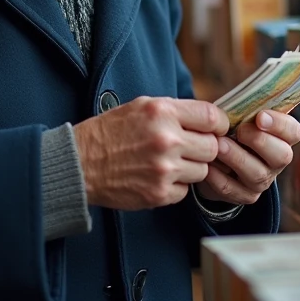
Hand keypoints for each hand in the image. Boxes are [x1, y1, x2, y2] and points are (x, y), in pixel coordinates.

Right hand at [73, 96, 228, 210]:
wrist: (80, 164)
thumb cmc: (109, 132)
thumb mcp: (141, 106)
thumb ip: (175, 111)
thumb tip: (208, 120)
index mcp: (162, 112)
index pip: (211, 116)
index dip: (219, 124)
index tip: (217, 129)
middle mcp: (166, 140)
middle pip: (212, 147)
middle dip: (205, 148)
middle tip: (190, 148)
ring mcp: (164, 169)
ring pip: (202, 171)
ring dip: (190, 168)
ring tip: (168, 163)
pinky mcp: (159, 194)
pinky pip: (185, 191)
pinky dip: (175, 186)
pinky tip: (156, 177)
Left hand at [195, 111, 299, 205]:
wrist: (213, 157)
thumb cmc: (230, 129)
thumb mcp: (238, 115)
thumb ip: (244, 107)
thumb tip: (243, 97)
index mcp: (281, 137)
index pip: (293, 132)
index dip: (280, 125)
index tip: (260, 116)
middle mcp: (276, 160)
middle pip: (282, 156)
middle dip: (260, 141)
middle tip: (240, 131)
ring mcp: (262, 180)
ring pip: (257, 174)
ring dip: (237, 158)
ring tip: (220, 146)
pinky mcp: (244, 196)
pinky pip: (234, 190)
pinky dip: (219, 177)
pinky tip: (208, 165)